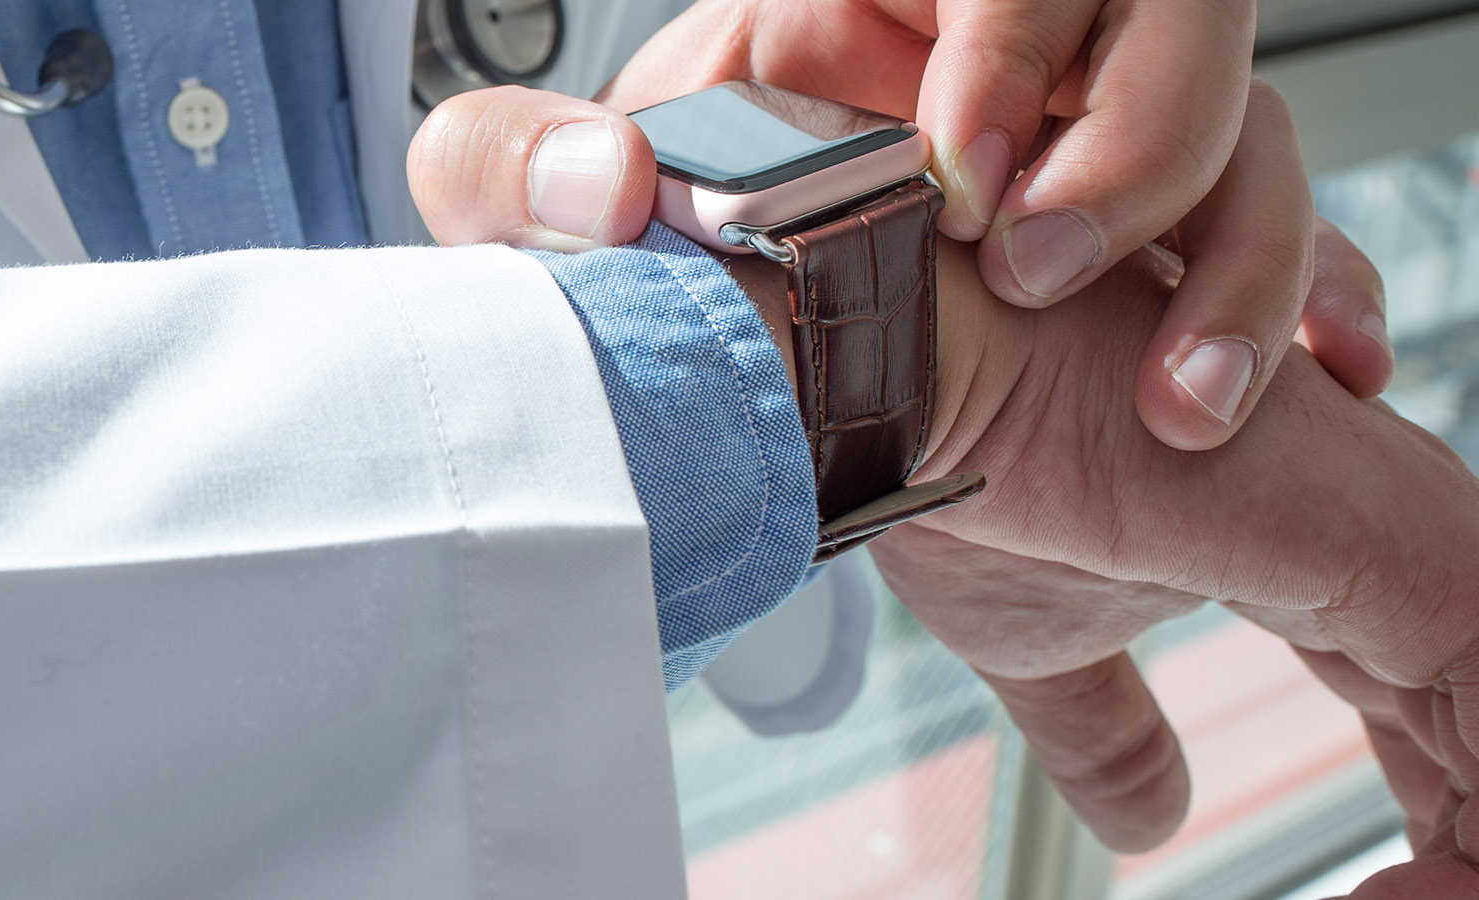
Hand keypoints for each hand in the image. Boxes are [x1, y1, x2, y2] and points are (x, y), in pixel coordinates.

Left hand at [407, 1, 1396, 449]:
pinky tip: (1311, 374)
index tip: (959, 175)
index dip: (1014, 40)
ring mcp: (1096, 145)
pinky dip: (1307, 306)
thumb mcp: (546, 202)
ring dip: (1234, 258)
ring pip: (1247, 131)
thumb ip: (513, 167)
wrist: (710, 363)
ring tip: (1178, 395)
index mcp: (861, 7)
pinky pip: (1283, 240)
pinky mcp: (1159, 249)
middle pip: (1168, 15)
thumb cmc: (638, 247)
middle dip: (1140, 138)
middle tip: (1041, 266)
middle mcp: (1001, 60)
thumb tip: (602, 176)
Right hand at [871, 220, 1478, 884]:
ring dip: (1477, 823)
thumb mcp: (1043, 640)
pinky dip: (1476, 805)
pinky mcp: (1386, 527)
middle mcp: (1370, 506)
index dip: (1430, 787)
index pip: (1423, 682)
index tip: (1392, 888)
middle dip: (1469, 813)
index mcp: (1301, 529)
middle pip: (1477, 685)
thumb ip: (1113, 729)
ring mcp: (1389, 510)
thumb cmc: (950, 458)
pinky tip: (1408, 879)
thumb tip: (1147, 822)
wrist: (905, 374)